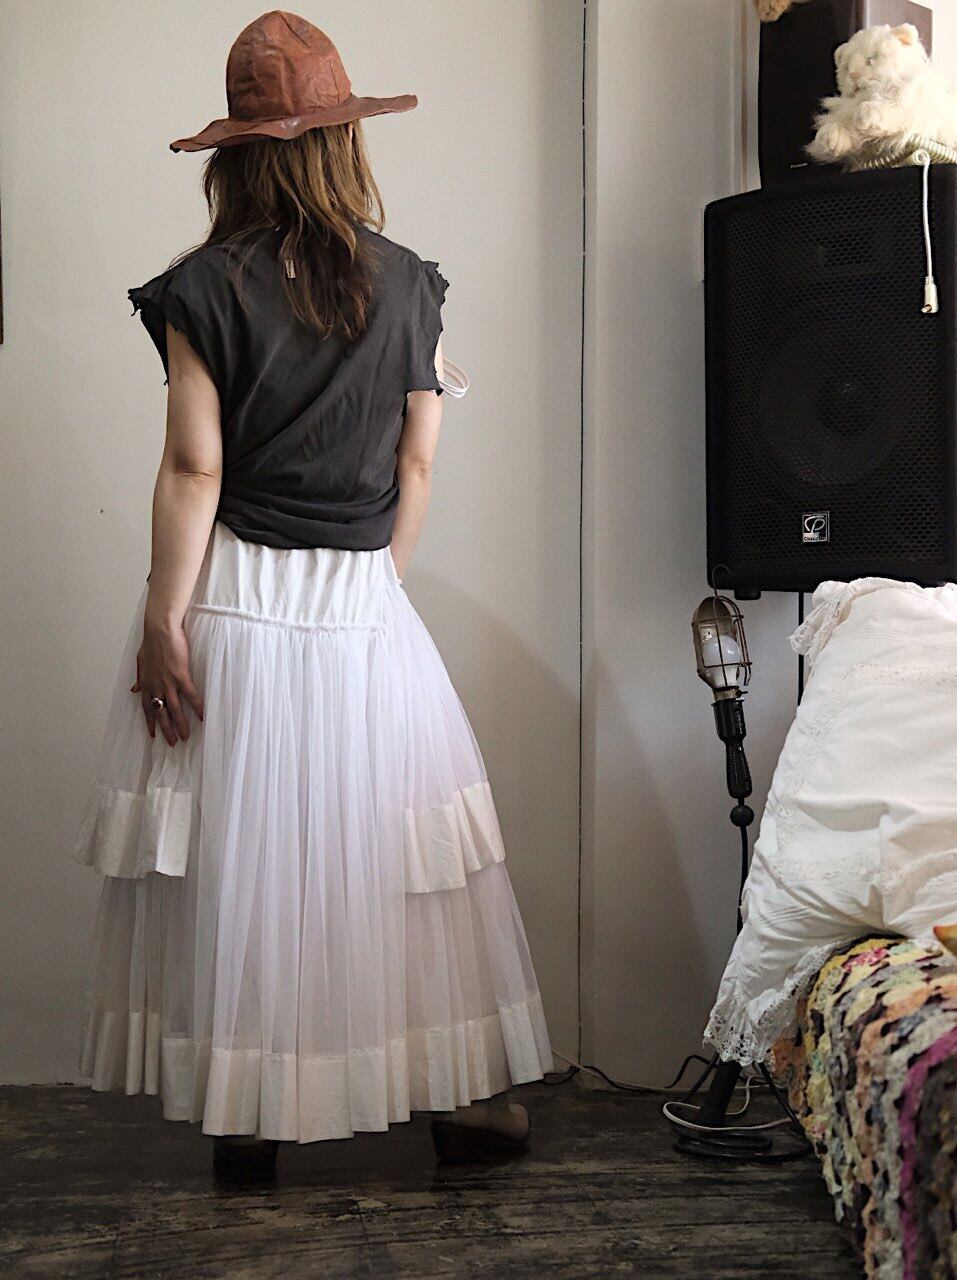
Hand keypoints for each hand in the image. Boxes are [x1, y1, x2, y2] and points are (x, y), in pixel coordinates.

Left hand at [131, 621, 203, 745]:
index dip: (150, 722)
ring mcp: (168, 682)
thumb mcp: (140, 662)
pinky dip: (196, 706)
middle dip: (166, 730)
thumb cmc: (151, 642)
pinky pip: (190, 695)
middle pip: (160, 713)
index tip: (152, 734)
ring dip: (180, 724)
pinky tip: (202, 716)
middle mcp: (156, 686)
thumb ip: (139, 678)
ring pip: (174, 709)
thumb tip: (134, 690)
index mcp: (146, 683)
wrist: (160, 629)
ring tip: (186, 736)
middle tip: (172, 743)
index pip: (146, 708)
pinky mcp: (181, 675)